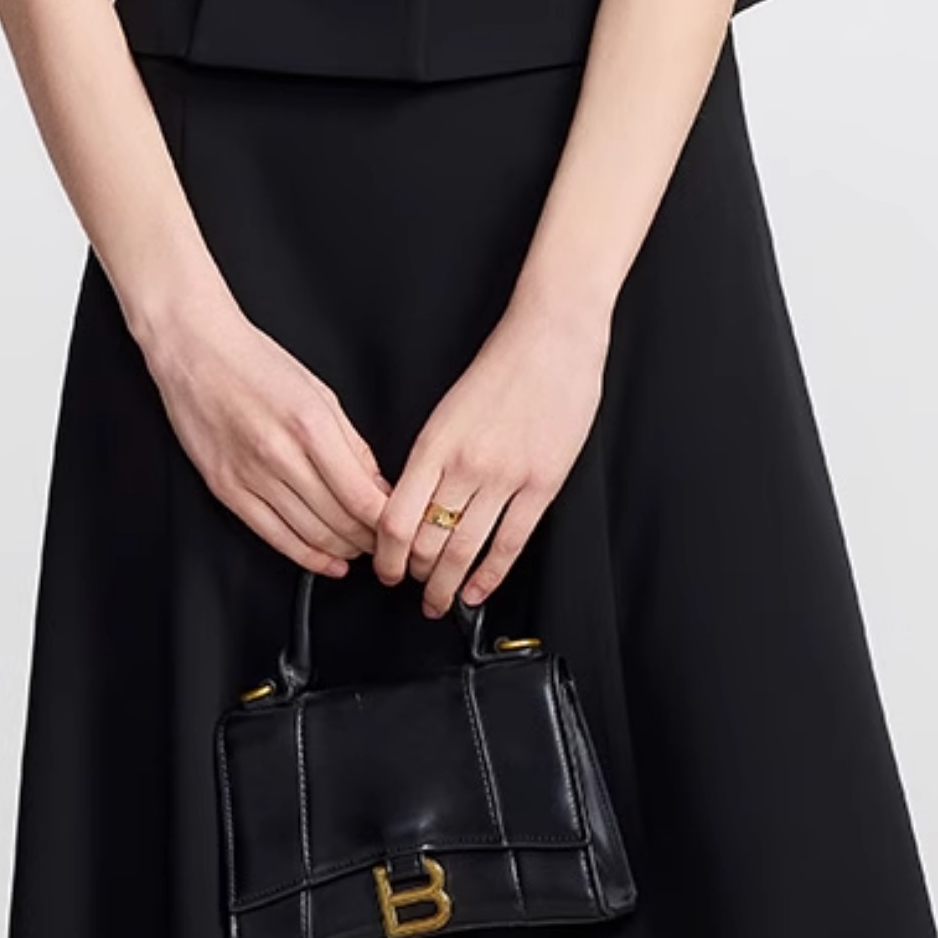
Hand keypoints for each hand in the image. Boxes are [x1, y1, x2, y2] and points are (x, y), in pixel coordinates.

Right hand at [142, 297, 391, 577]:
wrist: (195, 352)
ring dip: (342, 549)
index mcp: (310, 425)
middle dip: (370, 539)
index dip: (387, 521)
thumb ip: (352, 442)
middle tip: (387, 543)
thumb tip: (378, 484)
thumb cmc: (255, 363)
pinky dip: (305, 555)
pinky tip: (326, 561)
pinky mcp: (226, 489)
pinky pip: (272, 535)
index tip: (401, 525)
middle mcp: (280, 455)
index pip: (361, 495)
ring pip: (309, 533)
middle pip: (339, 519)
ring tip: (360, 549)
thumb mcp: (319, 392)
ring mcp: (250, 476)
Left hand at [375, 297, 610, 617]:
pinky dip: (489, 576)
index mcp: (434, 442)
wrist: (552, 337)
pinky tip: (478, 590)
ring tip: (440, 601)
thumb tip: (414, 500)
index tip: (385, 568)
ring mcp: (505, 476)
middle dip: (414, 576)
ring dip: (447, 585)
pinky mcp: (541, 484)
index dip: (386, 556)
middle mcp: (464, 464)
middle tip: (411, 589)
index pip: (396, 518)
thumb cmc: (503, 364)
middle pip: (427, 542)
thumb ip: (433, 455)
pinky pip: (510, 544)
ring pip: (464, 550)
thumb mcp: (449, 408)